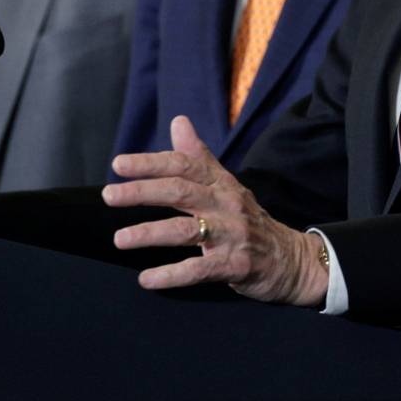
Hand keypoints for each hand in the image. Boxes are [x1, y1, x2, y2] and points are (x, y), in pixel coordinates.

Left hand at [103, 115, 328, 306]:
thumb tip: (178, 121)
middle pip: (181, 192)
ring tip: (120, 239)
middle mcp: (226, 205)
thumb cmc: (249, 220)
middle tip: (109, 195)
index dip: (151, 163)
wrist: (292, 259)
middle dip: (143, 192)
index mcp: (221, 183)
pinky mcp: (235, 265)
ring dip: (150, 233)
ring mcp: (232, 235)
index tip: (118, 164)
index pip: (184, 165)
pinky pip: (199, 270)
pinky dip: (171, 275)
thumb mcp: (227, 185)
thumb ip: (199, 156)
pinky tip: (146, 279)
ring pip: (186, 230)